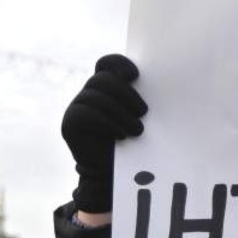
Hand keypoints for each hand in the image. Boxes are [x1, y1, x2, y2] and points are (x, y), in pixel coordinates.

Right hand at [61, 54, 146, 213]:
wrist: (116, 173)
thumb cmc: (136, 143)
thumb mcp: (141, 118)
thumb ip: (143, 100)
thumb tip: (167, 85)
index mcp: (108, 87)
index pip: (108, 63)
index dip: (120, 64)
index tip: (135, 76)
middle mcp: (90, 93)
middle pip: (103, 79)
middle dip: (127, 94)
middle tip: (144, 112)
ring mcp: (77, 107)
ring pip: (96, 97)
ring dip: (121, 114)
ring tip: (137, 130)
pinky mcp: (70, 124)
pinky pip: (87, 114)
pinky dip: (108, 123)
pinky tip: (121, 135)